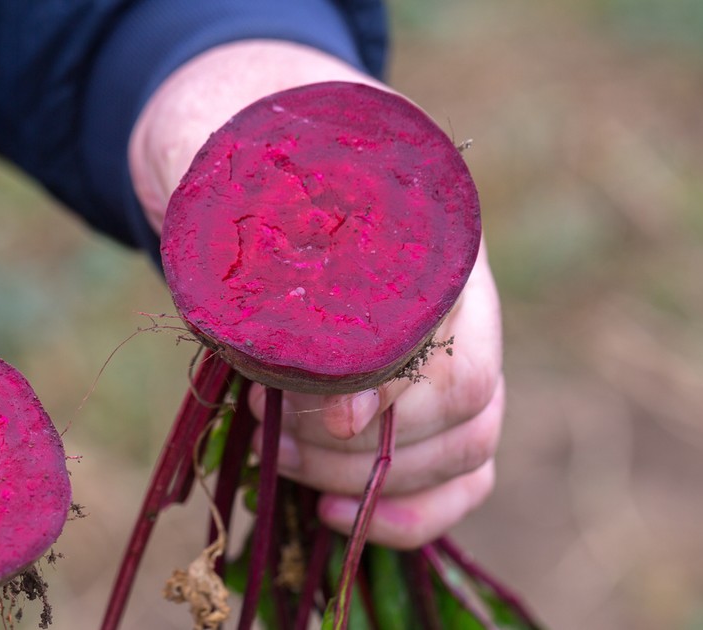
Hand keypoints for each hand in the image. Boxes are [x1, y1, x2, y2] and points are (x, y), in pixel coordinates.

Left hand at [131, 40, 502, 548]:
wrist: (261, 149)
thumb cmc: (249, 158)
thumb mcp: (236, 165)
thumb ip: (247, 209)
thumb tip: (278, 315)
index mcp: (430, 238)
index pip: (449, 344)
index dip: (387, 394)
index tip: (316, 413)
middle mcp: (460, 297)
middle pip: (463, 408)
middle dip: (359, 444)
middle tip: (274, 425)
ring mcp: (454, 348)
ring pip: (467, 449)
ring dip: (370, 480)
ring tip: (283, 458)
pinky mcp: (428, 397)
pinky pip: (460, 476)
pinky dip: (409, 513)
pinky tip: (336, 515)